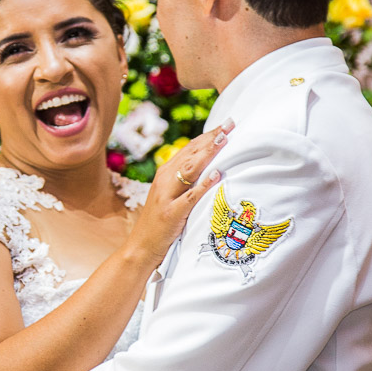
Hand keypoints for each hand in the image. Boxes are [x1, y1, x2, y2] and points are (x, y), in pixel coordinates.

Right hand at [127, 119, 233, 268]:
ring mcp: (167, 196)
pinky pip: (190, 197)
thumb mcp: (171, 197)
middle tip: (231, 123)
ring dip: (208, 153)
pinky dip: (203, 185)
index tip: (226, 124)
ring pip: (190, 169)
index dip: (208, 136)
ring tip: (224, 139)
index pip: (189, 149)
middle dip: (211, 138)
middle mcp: (165, 180)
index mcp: (165, 174)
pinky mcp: (172, 213)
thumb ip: (185, 182)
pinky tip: (216, 174)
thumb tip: (209, 168)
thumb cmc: (159, 223)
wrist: (140, 247)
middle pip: (191, 154)